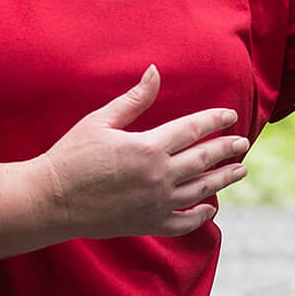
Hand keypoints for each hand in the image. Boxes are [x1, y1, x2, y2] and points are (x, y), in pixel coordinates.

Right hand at [30, 66, 248, 239]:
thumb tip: (154, 72)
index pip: (193, 129)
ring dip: (223, 179)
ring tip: (240, 170)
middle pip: (204, 160)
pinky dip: (200, 216)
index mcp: (148, 147)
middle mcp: (159, 176)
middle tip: (243, 143)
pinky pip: (184, 222)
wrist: (51, 200)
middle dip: (227, 150)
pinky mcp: (148, 223)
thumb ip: (134, 100)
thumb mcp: (101, 121)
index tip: (231, 116)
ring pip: (201, 190)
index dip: (215, 121)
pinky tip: (210, 208)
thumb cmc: (71, 156)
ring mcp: (156, 203)